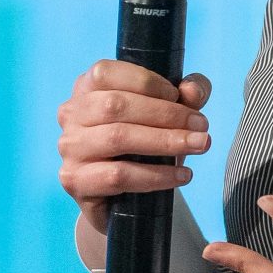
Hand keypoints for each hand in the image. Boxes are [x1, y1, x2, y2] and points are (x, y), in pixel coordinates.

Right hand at [56, 61, 213, 236]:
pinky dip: (156, 175)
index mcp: (85, 89)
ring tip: (199, 146)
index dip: (144, 81)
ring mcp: (69, 148)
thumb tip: (192, 90)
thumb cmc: (142, 147)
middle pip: (115, 105)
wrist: (120, 200)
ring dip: (165, 142)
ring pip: (117, 138)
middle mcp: (71, 115)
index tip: (178, 95)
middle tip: (202, 127)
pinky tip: (181, 175)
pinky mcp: (74, 180)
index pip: (104, 73)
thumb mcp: (167, 116)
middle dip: (166, 114)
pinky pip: (118, 175)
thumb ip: (184, 96)